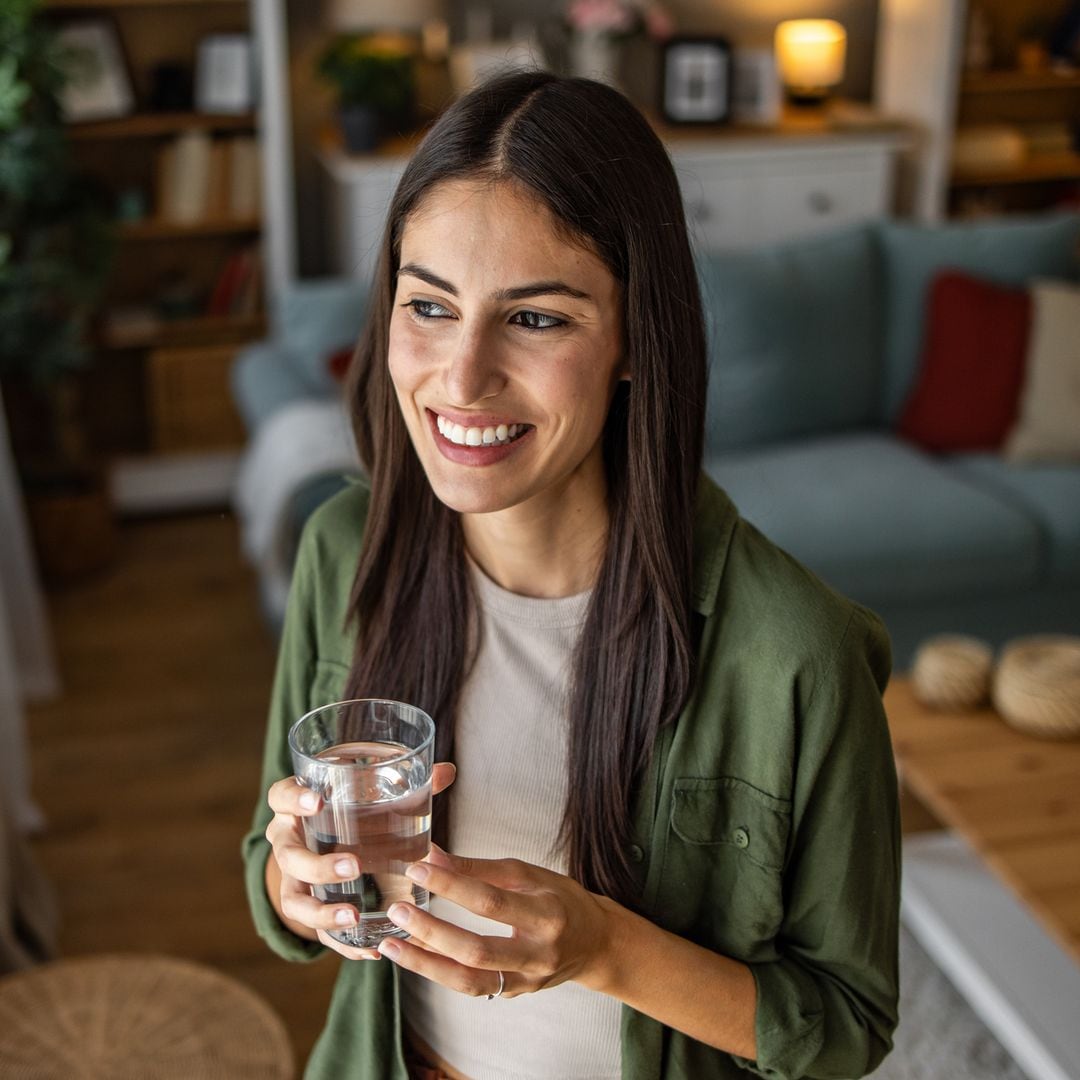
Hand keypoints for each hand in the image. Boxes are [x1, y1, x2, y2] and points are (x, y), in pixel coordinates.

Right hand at [265, 761, 456, 959]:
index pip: (282, 796)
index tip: (318, 800)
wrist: (327, 836)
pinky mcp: (309, 907)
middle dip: (318, 865)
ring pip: (293, 901)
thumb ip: (407, 782)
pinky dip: (340, 943)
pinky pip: (316, 931)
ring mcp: (293, 879)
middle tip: (353, 866)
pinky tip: (368, 951)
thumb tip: (447, 771)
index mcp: (296, 806)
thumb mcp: (368, 790)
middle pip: (289, 856)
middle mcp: (288, 842)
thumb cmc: (350, 806)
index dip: (294, 798)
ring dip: (321, 912)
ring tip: (353, 917)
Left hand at [375, 848, 619, 997]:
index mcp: (546, 914)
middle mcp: (537, 954)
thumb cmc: (562, 901)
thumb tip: (434, 855)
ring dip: (425, 963)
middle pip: (476, 949)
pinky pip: (470, 988)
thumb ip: (481, 868)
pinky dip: (438, 973)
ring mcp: (525, 980)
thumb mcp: (530, 874)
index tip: (419, 869)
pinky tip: (414, 957)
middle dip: (432, 931)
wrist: (595, 943)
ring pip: (468, 980)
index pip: (491, 902)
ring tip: (392, 944)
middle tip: (398, 910)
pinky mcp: (513, 993)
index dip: (452, 885)